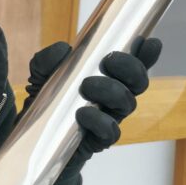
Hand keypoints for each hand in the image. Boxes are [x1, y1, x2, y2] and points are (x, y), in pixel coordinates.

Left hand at [21, 36, 162, 167]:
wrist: (36, 142)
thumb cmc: (47, 105)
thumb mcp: (41, 78)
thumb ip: (47, 61)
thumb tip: (64, 49)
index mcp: (108, 79)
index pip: (133, 65)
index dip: (146, 55)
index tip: (149, 42)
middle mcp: (114, 99)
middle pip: (138, 83)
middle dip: (130, 68)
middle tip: (109, 60)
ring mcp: (109, 119)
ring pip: (127, 103)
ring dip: (111, 90)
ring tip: (86, 85)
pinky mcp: (98, 141)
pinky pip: (111, 132)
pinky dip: (100, 121)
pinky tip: (83, 114)